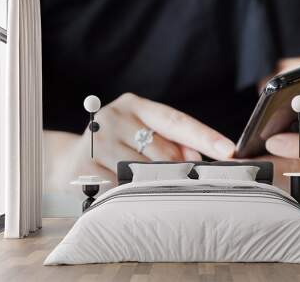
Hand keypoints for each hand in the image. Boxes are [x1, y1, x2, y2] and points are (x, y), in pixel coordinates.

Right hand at [45, 93, 235, 187]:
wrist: (69, 158)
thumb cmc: (117, 146)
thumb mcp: (143, 135)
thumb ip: (173, 144)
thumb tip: (197, 161)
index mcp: (136, 105)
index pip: (177, 121)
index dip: (206, 137)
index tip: (230, 151)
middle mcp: (116, 117)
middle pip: (166, 153)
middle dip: (176, 170)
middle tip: (172, 178)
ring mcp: (98, 140)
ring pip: (146, 173)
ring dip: (152, 183)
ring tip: (140, 182)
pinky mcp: (84, 165)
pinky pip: (123, 188)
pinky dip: (129, 193)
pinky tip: (122, 189)